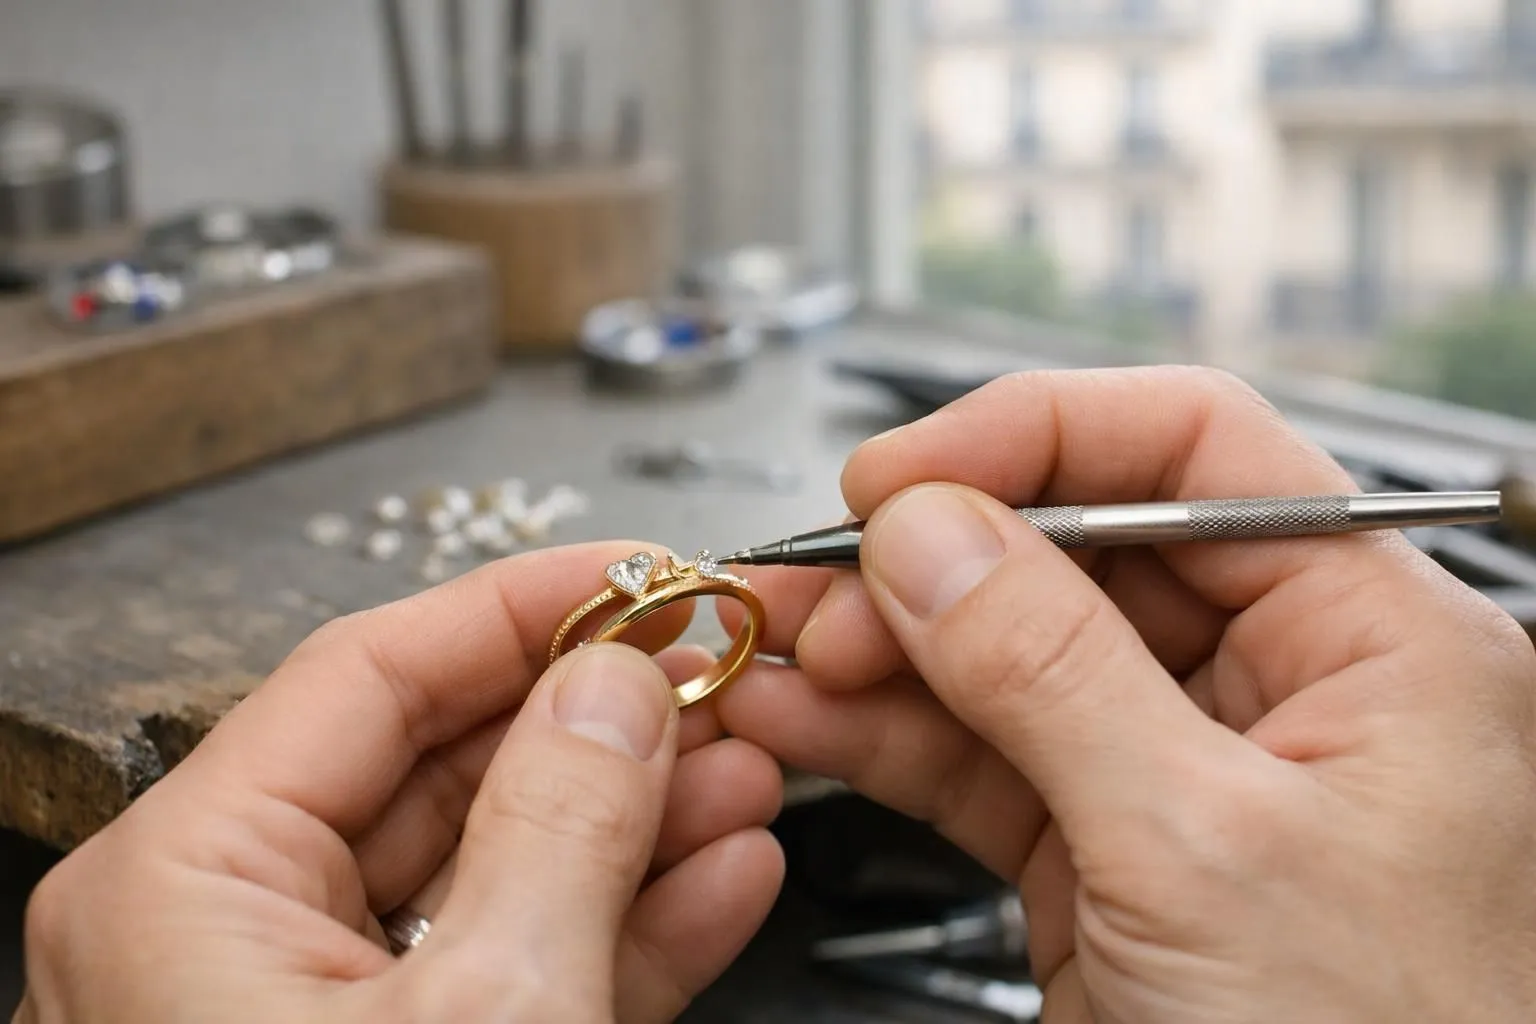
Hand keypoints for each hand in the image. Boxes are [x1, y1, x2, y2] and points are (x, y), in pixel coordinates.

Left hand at [16, 543, 784, 1023]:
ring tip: (745, 765)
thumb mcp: (486, 1016)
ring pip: (497, 862)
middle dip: (600, 716)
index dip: (523, 609)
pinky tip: (721, 872)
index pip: (371, 672)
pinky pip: (520, 961)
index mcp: (186, 887)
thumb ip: (559, 826)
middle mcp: (229, 938)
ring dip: (635, 813)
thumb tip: (618, 691)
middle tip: (711, 671)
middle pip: (442, 761)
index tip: (639, 578)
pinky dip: (628, 919)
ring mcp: (321, 1015)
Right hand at [717, 367, 1535, 1021]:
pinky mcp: (1103, 857)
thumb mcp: (1206, 851)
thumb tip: (933, 534)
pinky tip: (802, 722)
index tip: (907, 473)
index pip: (1195, 452)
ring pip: (1006, 658)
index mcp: (1376, 644)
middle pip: (1078, 551)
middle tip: (820, 580)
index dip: (1038, 438)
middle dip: (931, 559)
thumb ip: (1053, 672)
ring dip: (879, 647)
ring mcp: (1178, 776)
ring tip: (776, 649)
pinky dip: (881, 739)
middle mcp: (1280, 692)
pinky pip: (977, 761)